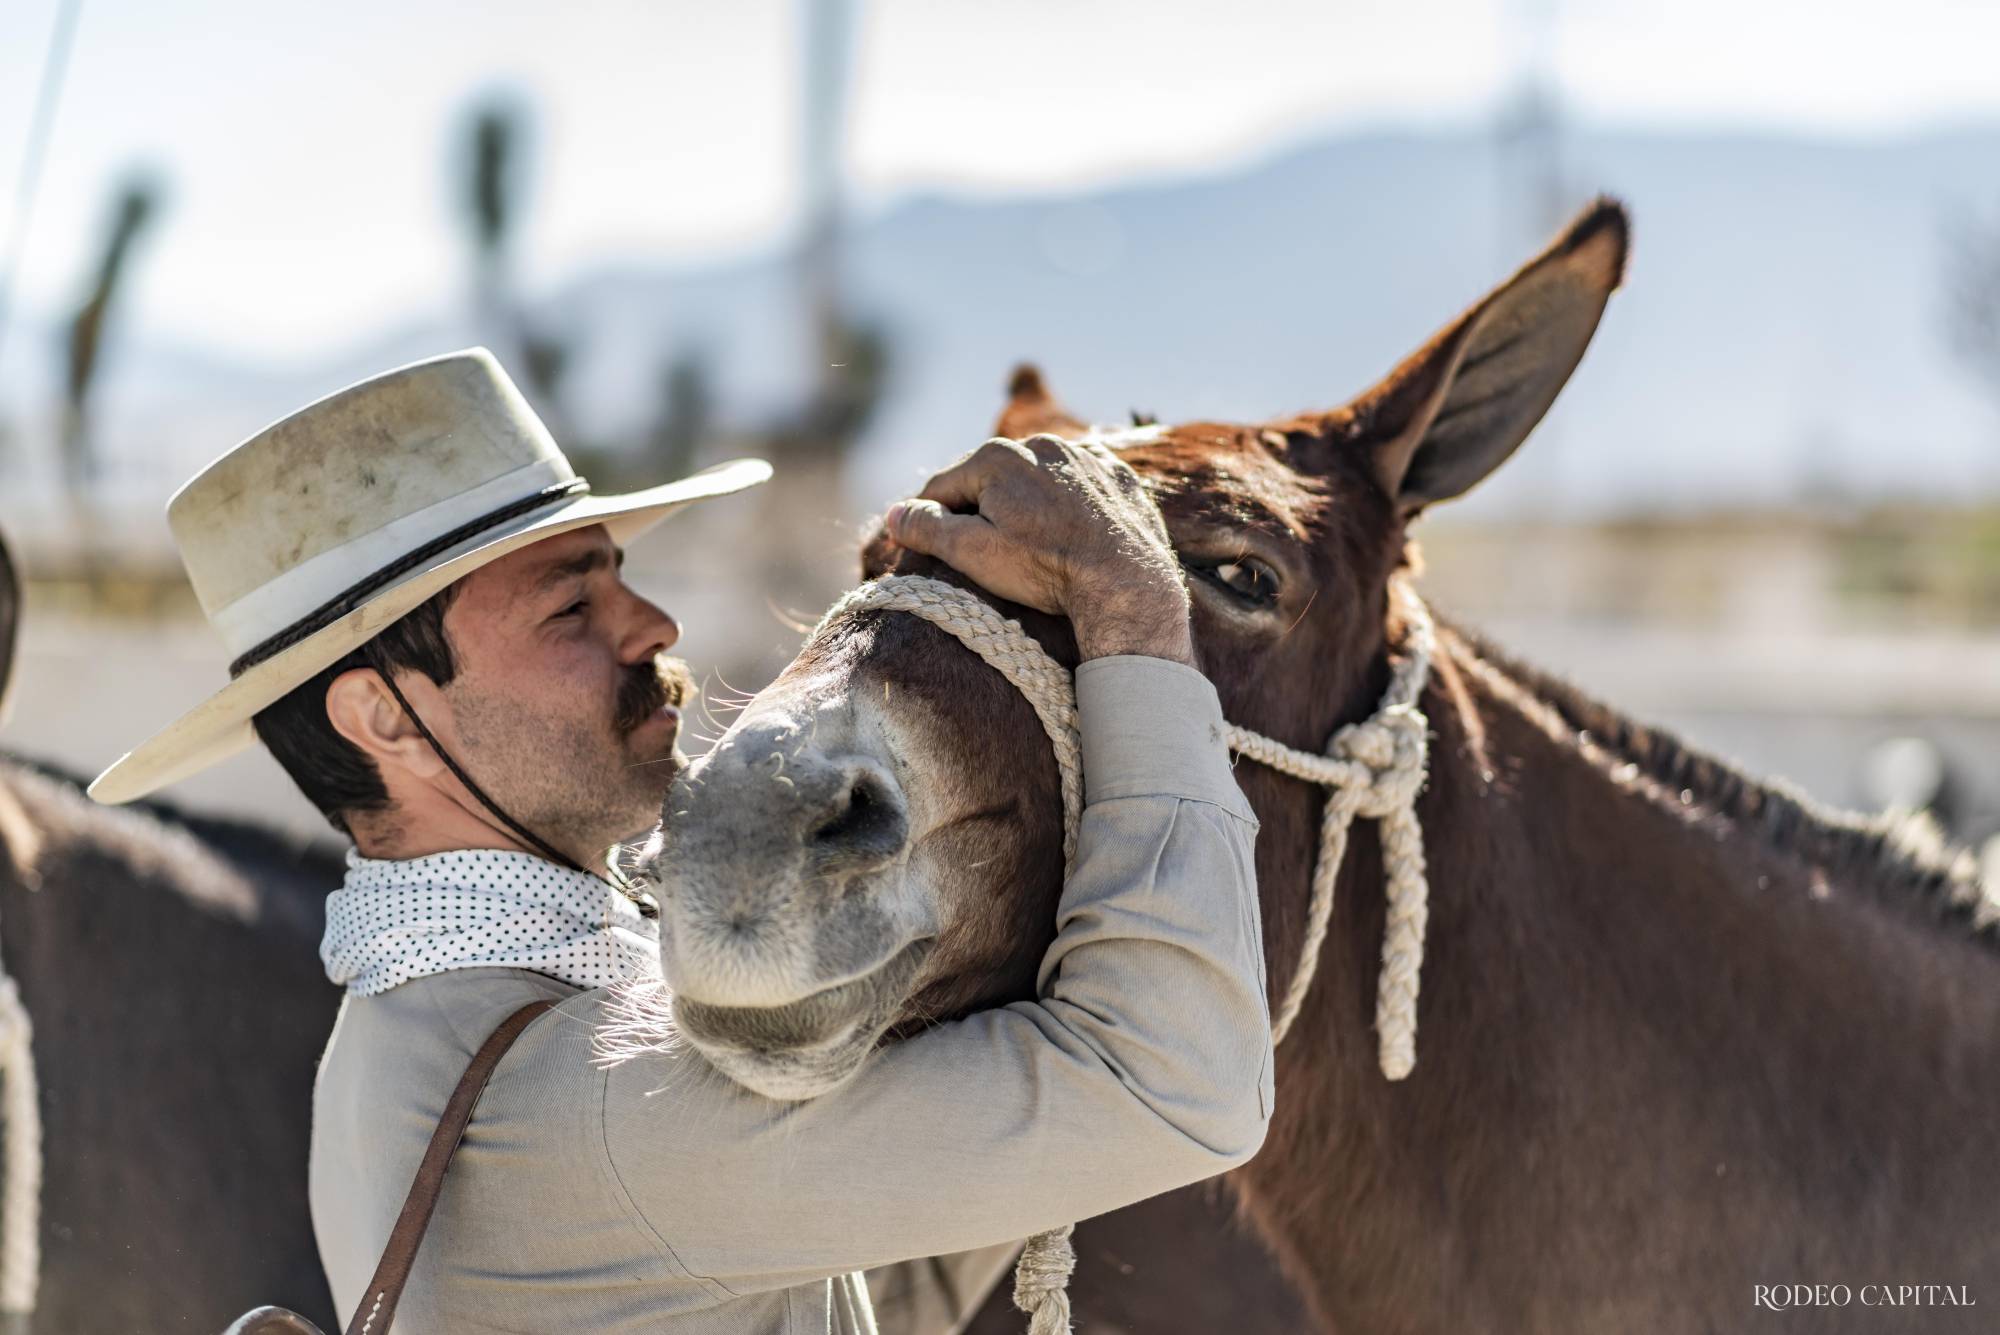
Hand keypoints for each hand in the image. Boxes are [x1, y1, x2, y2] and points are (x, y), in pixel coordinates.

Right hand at [883, 435, 1194, 664]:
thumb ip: (927, 528)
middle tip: (978, 551)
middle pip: (990, 479)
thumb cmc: (1045, 570)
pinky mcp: (1118, 475)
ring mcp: (1085, 456)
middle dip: (977, 508)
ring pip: (1036, 478)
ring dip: (1024, 503)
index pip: (943, 486)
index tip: (921, 545)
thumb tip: (893, 514)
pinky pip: (1080, 485)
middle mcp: (1042, 444)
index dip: (926, 518)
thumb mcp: (973, 554)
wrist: (1127, 584)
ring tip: (1027, 545)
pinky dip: (1068, 503)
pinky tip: (1069, 533)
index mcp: (997, 457)